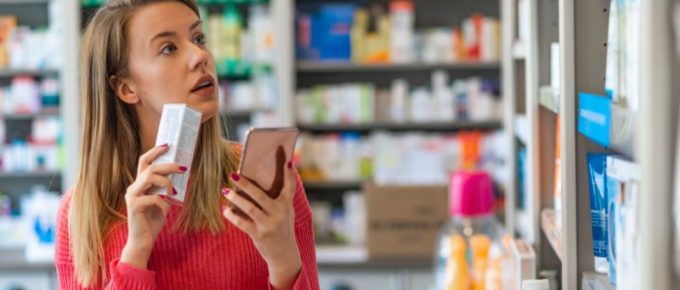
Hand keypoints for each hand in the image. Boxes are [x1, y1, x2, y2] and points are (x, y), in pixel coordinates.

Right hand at [121, 144, 186, 269]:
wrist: (143, 241)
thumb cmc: (153, 221)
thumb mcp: (164, 202)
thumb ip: (168, 189)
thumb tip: (184, 176)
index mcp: (139, 184)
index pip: (144, 161)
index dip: (155, 151)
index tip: (167, 145)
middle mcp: (133, 187)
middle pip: (150, 167)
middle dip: (168, 165)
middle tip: (183, 167)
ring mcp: (132, 196)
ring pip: (150, 178)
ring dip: (166, 182)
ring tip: (175, 191)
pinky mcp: (134, 206)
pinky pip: (154, 198)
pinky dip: (164, 203)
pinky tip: (166, 211)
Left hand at [222, 161, 301, 289]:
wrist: (284, 255)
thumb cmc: (281, 228)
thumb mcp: (285, 213)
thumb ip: (277, 199)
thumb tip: (256, 181)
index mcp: (286, 206)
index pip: (289, 187)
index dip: (289, 174)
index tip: (287, 160)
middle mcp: (279, 214)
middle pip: (260, 195)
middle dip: (245, 184)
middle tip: (232, 174)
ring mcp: (269, 224)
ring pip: (249, 208)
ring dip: (235, 198)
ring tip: (225, 190)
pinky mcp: (259, 234)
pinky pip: (242, 222)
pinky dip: (232, 215)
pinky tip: (225, 209)